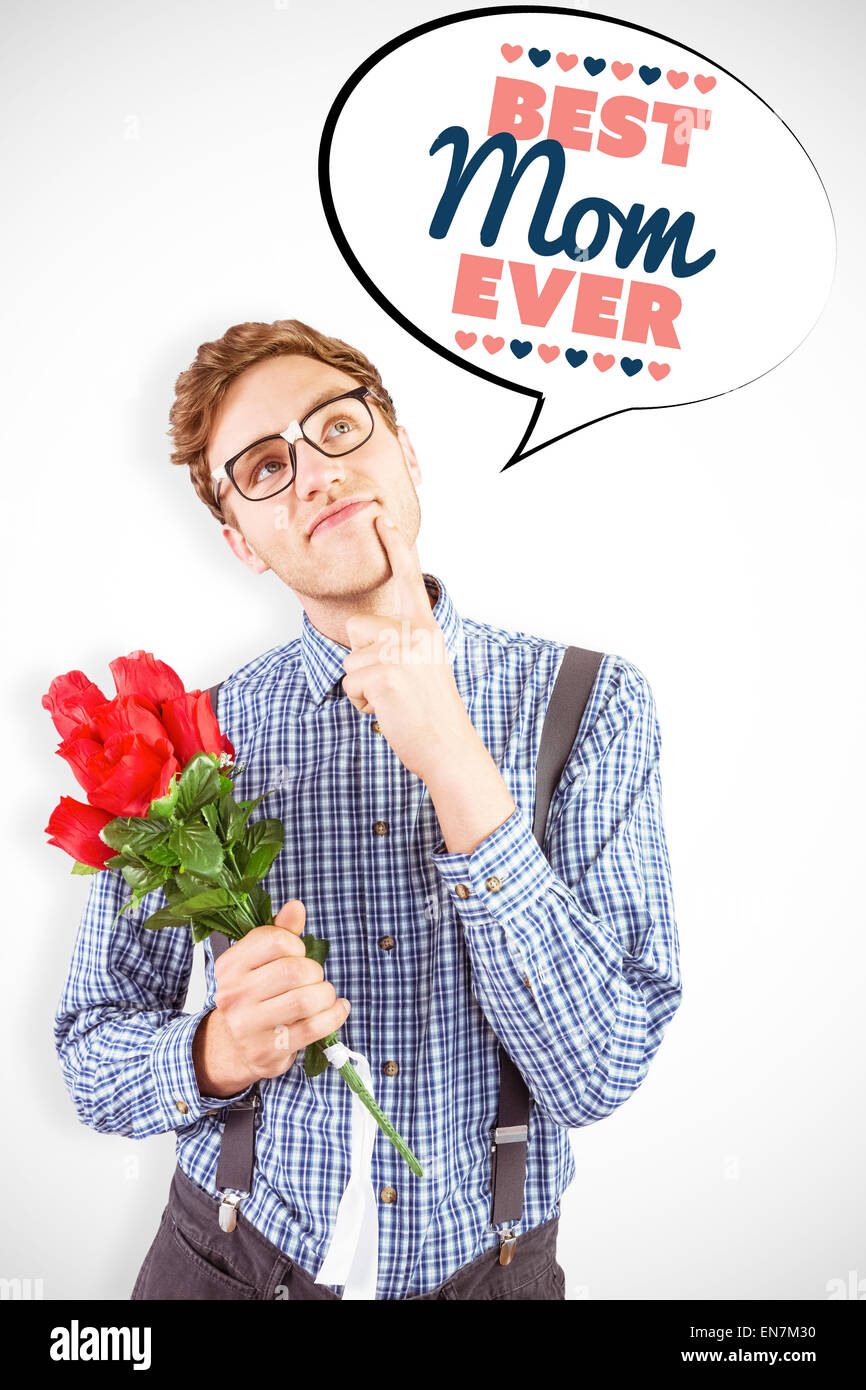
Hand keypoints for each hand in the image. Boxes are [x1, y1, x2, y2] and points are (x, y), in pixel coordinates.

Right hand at [192, 900, 350, 1096]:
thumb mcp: (260, 961)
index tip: (297, 954)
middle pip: (293, 970)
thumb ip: (280, 932)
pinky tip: (337, 1009)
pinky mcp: (267, 1050)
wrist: (234, 1047)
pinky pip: (313, 1028)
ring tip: (324, 996)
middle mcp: (233, 994)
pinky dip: (334, 1015)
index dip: (297, 945)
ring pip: (304, 1000)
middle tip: (313, 979)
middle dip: (314, 972)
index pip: (275, 940)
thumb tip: (296, 907)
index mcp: (230, 965)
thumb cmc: (254, 997)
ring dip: (325, 994)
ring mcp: (247, 1025)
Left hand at [340, 512, 476, 779]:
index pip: (410, 580)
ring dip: (362, 686)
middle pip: (356, 627)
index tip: (383, 518)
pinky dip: (362, 704)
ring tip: (393, 700)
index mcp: (426, 628)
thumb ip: (402, 643)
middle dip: (361, 656)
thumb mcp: (424, 665)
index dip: (396, 547)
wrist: (450, 748)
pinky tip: (387, 711)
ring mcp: (400, 653)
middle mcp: (416, 634)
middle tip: (392, 684)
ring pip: (350, 659)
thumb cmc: (433, 713)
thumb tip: (366, 636)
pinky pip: (350, 684)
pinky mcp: (384, 675)